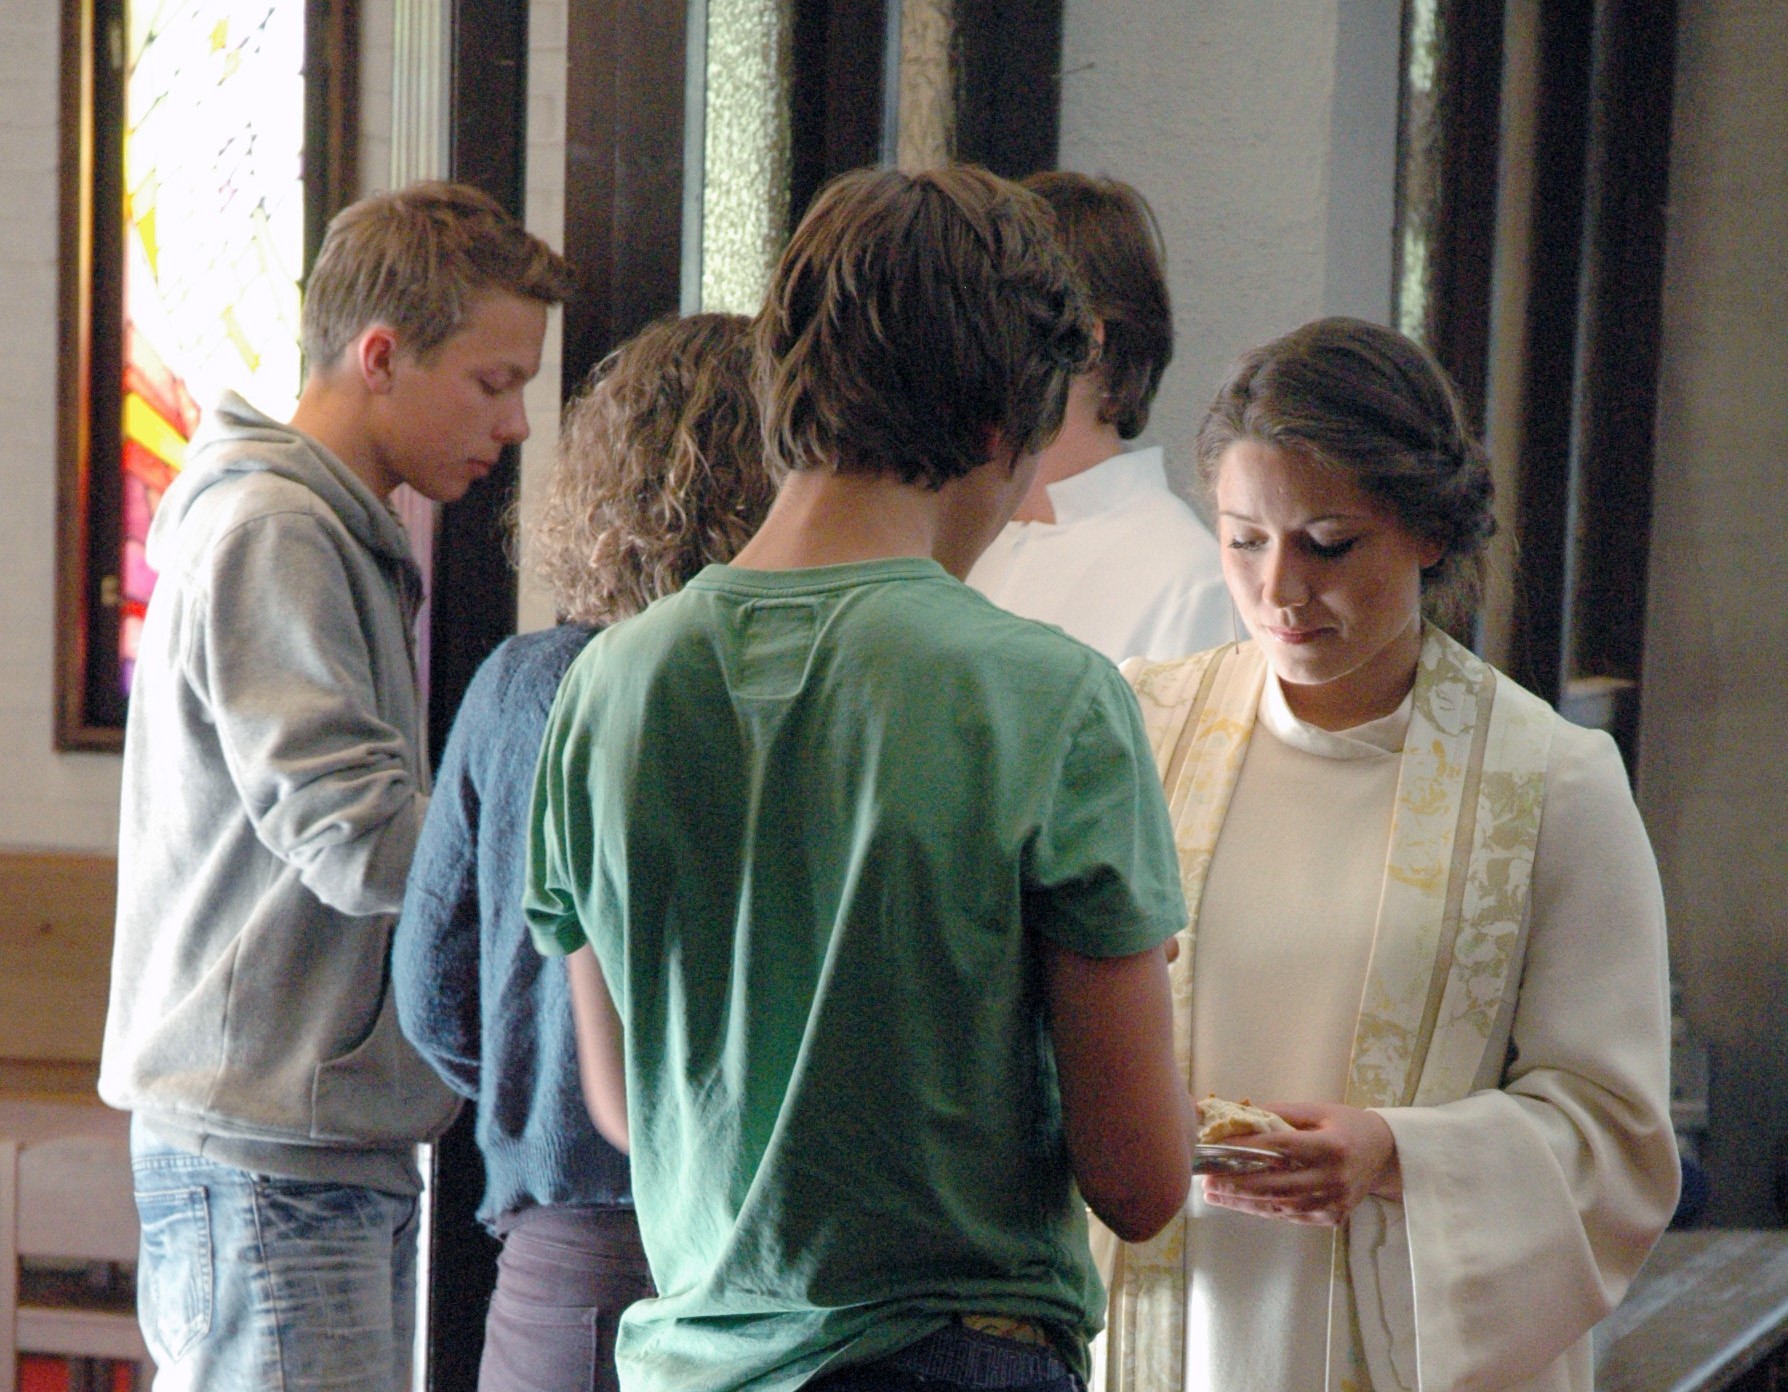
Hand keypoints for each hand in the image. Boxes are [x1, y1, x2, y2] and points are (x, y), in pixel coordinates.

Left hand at [1200, 1101, 1400, 1226]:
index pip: (1280, 1147)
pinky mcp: (1333, 1217)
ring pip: (1280, 1205)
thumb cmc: (1348, 1126)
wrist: (1386, 1155)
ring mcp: (1334, 1201)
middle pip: (1276, 1183)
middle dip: (1237, 1183)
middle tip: (1207, 1179)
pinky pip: (1291, 1216)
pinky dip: (1264, 1209)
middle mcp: (1333, 1177)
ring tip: (1214, 1194)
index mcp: (1331, 1146)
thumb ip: (1280, 1114)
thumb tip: (1239, 1114)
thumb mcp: (1318, 1111)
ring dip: (1244, 1202)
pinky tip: (1241, 1203)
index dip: (1246, 1148)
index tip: (1217, 1147)